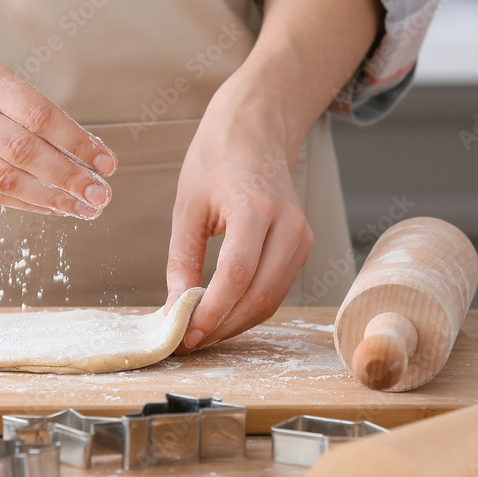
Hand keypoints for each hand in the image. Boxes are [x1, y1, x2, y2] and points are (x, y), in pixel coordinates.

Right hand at [0, 34, 116, 217]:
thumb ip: (36, 114)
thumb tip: (88, 158)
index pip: (38, 115)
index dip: (77, 143)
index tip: (106, 163)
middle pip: (22, 151)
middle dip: (68, 177)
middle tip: (101, 194)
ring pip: (3, 179)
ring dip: (50, 198)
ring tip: (82, 207)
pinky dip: (23, 203)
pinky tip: (51, 207)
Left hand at [165, 61, 313, 352]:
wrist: (255, 133)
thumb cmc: (216, 162)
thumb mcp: (187, 208)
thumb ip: (181, 261)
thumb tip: (175, 310)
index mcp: (255, 207)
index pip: (238, 273)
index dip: (212, 310)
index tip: (184, 332)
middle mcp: (288, 225)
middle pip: (260, 294)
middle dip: (222, 326)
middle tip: (187, 342)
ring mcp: (302, 238)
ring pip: (272, 300)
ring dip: (235, 324)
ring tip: (199, 334)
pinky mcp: (302, 248)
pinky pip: (277, 290)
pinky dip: (249, 310)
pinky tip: (221, 316)